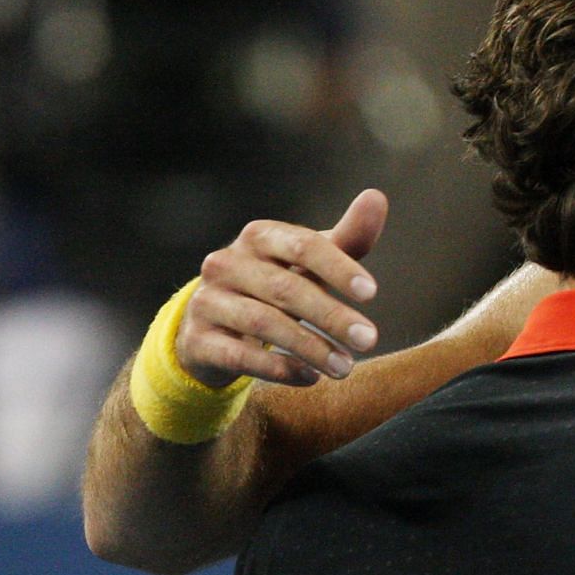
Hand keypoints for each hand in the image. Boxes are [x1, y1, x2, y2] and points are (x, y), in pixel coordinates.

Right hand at [177, 189, 388, 389]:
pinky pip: (239, 355)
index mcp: (258, 237)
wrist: (215, 326)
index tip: (372, 293)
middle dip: (331, 316)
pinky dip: (278, 368)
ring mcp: (207, 301)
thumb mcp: (311, 263)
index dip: (338, 267)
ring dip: (311, 347)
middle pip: (286, 289)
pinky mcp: (197, 340)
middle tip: (370, 340)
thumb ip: (346, 238)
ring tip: (346, 367)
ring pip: (263, 323)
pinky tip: (310, 377)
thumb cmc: (277, 285)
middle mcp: (226, 263)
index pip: (302, 246)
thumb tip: (377, 197)